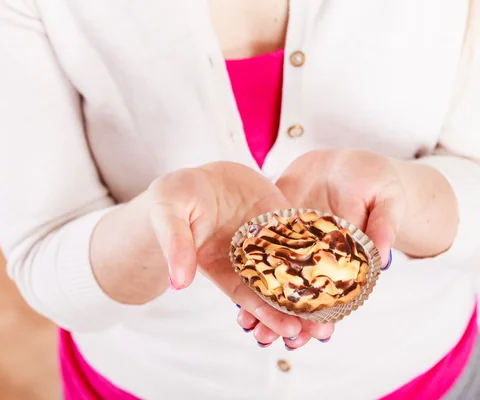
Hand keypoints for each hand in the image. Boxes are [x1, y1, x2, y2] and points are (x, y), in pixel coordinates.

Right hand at [149, 162, 333, 344]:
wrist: (193, 178)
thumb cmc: (173, 200)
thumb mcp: (168, 216)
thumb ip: (176, 246)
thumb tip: (179, 282)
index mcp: (220, 266)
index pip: (247, 296)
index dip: (267, 313)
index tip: (290, 330)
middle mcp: (247, 258)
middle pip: (275, 288)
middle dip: (298, 311)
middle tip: (324, 331)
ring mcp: (265, 237)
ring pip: (293, 265)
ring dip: (314, 285)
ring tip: (341, 306)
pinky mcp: (279, 216)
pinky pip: (302, 232)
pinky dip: (320, 247)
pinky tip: (342, 258)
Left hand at [235, 149, 403, 349]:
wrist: (346, 162)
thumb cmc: (376, 182)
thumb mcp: (386, 200)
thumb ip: (383, 227)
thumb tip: (383, 258)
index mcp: (345, 260)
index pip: (336, 297)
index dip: (327, 318)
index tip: (318, 336)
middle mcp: (316, 259)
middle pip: (301, 296)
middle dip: (287, 320)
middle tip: (269, 339)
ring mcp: (293, 245)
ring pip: (276, 281)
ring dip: (264, 305)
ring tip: (247, 327)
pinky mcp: (275, 228)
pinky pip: (260, 253)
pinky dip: (249, 273)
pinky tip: (235, 294)